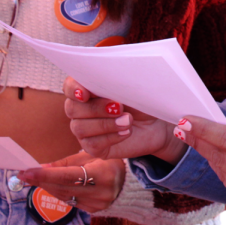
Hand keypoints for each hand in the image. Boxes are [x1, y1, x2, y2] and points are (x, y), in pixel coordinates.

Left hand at [17, 152, 123, 213]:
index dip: (46, 174)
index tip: (27, 171)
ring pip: (63, 196)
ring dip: (46, 186)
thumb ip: (67, 163)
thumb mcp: (92, 155)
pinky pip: (69, 201)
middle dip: (41, 180)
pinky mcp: (92, 210)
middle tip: (24, 174)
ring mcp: (96, 204)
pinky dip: (57, 192)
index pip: (68, 176)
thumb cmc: (110, 163)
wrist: (129, 181)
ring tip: (32, 178)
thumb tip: (42, 167)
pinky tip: (49, 185)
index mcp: (103, 174)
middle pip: (62, 188)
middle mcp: (100, 192)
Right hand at [63, 77, 185, 162]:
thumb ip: (117, 79)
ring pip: (80, 127)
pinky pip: (91, 144)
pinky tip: (126, 131)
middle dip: (96, 108)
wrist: (156, 123)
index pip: (69, 86)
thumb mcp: (132, 86)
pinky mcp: (93, 147)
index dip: (74, 89)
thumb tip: (107, 77)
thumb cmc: (141, 100)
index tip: (85, 93)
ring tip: (128, 120)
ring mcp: (85, 129)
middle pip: (72, 108)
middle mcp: (81, 109)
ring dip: (105, 124)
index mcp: (88, 89)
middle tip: (119, 107)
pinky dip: (111, 137)